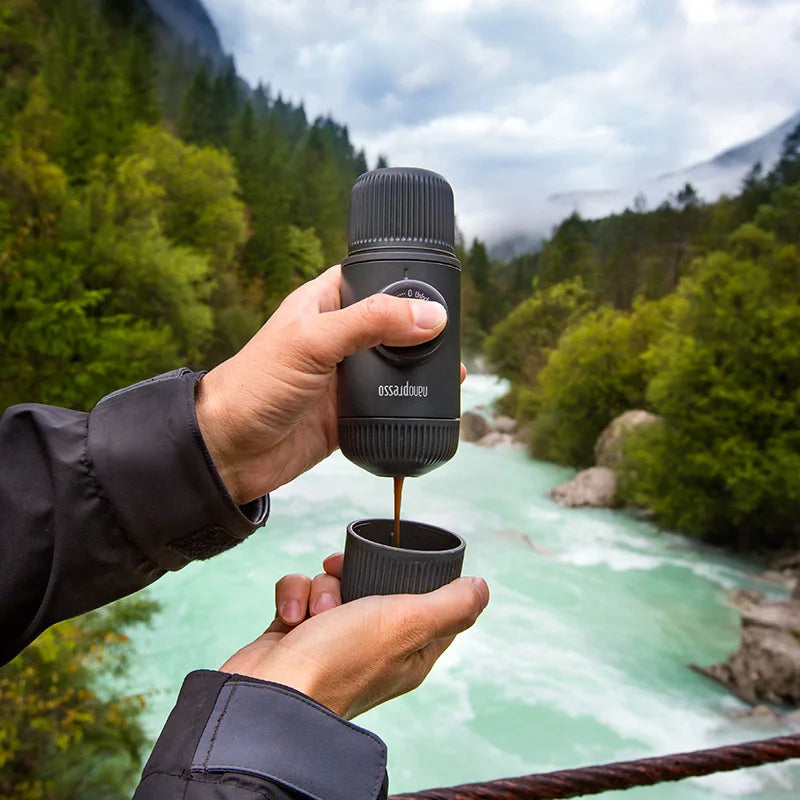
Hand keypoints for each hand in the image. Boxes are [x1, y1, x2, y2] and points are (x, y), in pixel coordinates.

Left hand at [195, 265, 465, 503]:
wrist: (230, 452)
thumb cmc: (254, 385)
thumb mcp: (312, 341)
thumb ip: (370, 323)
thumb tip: (430, 315)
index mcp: (324, 304)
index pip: (371, 277)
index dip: (403, 279)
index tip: (440, 286)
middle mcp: (338, 336)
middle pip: (392, 323)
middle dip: (422, 330)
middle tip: (454, 337)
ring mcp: (345, 376)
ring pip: (395, 366)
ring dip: (422, 369)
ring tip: (455, 372)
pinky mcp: (350, 412)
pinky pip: (390, 403)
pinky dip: (411, 404)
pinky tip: (434, 404)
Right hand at [221, 557, 489, 719]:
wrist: (268, 696)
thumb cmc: (339, 663)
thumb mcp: (408, 625)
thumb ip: (450, 605)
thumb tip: (481, 588)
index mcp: (410, 651)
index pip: (430, 604)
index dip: (418, 575)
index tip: (400, 557)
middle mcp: (373, 646)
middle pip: (375, 584)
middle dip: (355, 572)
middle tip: (342, 570)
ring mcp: (332, 639)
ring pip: (333, 583)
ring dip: (320, 587)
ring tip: (315, 612)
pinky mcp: (296, 632)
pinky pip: (300, 592)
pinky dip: (293, 596)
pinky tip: (290, 618)